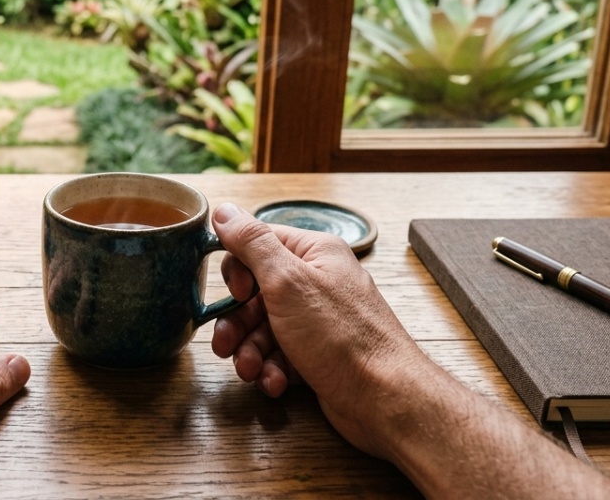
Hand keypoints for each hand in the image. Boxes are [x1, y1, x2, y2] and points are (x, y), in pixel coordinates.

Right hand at [209, 203, 428, 456]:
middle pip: (256, 293)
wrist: (384, 399)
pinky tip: (276, 381)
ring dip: (250, 351)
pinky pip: (281, 354)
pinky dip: (272, 369)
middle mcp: (318, 282)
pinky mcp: (319, 353)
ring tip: (251, 370)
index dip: (238, 270)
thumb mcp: (287, 281)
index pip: (259, 244)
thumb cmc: (344, 337)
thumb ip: (252, 243)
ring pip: (264, 328)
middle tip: (226, 344)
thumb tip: (225, 211)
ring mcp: (318, 320)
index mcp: (315, 253)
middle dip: (238, 322)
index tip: (236, 294)